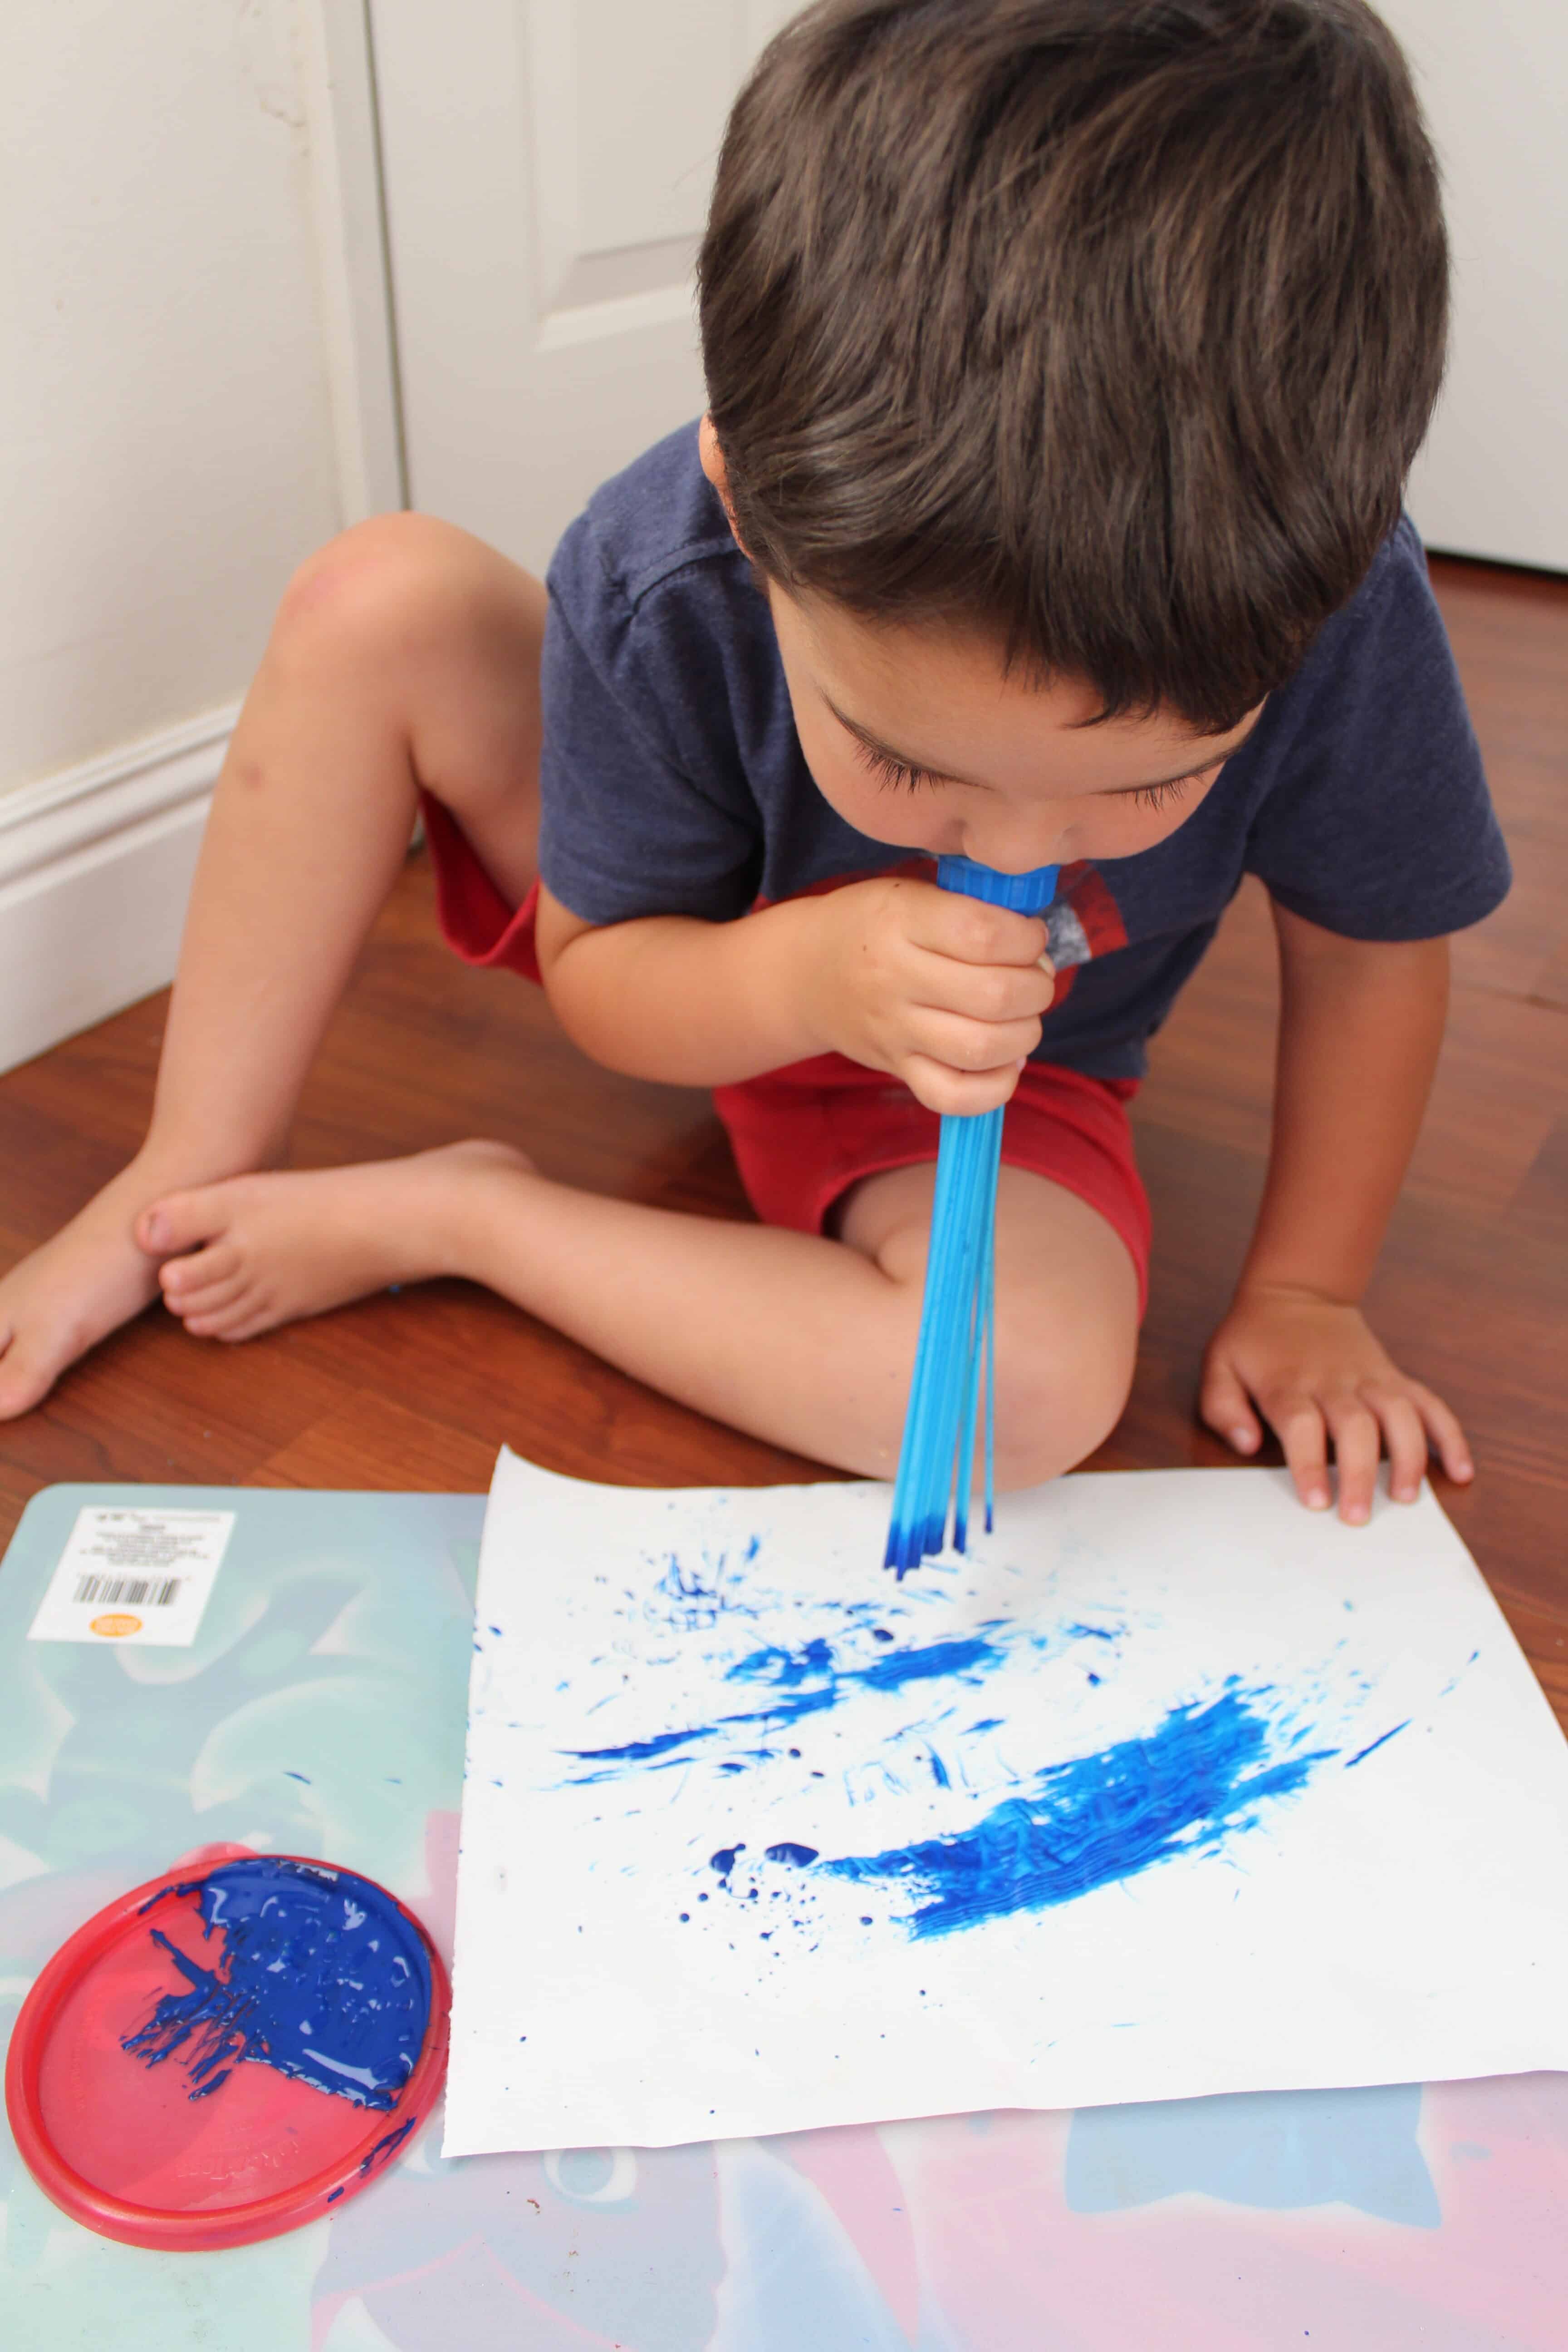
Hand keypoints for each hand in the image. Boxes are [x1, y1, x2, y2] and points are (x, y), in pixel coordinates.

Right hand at [804, 876, 1055, 1113]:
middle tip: (1033, 979)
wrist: (804, 973)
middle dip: (1036, 988)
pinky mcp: (897, 1068)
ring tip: (1022, 1018)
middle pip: (995, 996)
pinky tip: (1005, 1063)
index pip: (985, 934)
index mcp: (901, 920)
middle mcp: (895, 978)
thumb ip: (970, 906)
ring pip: (982, 1048)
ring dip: (1025, 1034)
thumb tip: (1036, 943)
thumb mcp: (910, 893)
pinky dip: (995, 1088)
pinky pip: (954, 1097)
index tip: (1030, 937)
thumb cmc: (872, 925)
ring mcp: (895, 1031)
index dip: (1027, 938)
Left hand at [1199, 1284, 1473, 1523]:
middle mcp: (1333, 1382)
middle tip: (1358, 1517)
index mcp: (1288, 1384)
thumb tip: (1246, 1444)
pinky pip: (1429, 1404)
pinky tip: (1460, 1470)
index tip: (1316, 1501)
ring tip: (1407, 1498)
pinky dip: (1450, 1436)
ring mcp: (1370, 1378)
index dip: (1310, 1463)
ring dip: (1409, 1457)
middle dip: (1359, 1473)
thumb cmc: (1254, 1340)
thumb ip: (1224, 1408)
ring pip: (1400, 1414)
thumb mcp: (1219, 1365)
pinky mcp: (1394, 1377)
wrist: (1296, 1293)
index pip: (1302, 1424)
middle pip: (1354, 1426)